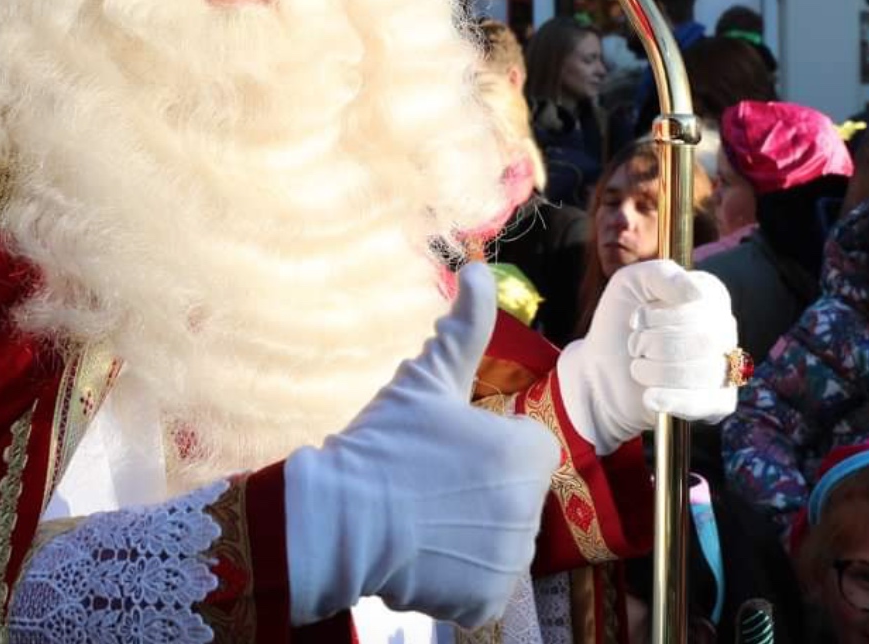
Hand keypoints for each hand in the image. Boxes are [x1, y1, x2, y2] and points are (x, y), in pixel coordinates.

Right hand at [282, 263, 558, 628]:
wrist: (339, 518)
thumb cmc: (384, 442)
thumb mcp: (425, 378)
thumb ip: (464, 326)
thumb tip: (477, 269)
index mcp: (527, 454)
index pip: (522, 453)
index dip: (483, 449)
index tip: (446, 452)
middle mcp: (529, 510)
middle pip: (511, 500)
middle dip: (478, 494)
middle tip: (429, 484)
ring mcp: (508, 561)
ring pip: (497, 543)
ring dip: (468, 534)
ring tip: (423, 517)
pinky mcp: (485, 600)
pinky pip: (480, 586)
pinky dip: (456, 577)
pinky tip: (424, 553)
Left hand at [556, 260, 738, 455]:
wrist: (600, 370)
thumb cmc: (619, 322)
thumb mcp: (630, 283)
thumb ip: (662, 273)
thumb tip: (697, 294)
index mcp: (711, 295)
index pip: (703, 303)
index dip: (660, 314)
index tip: (637, 318)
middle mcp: (725, 329)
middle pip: (705, 339)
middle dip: (655, 343)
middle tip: (634, 345)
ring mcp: (725, 366)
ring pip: (705, 371)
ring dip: (656, 371)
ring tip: (639, 367)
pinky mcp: (718, 402)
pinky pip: (708, 402)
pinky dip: (672, 400)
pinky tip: (649, 397)